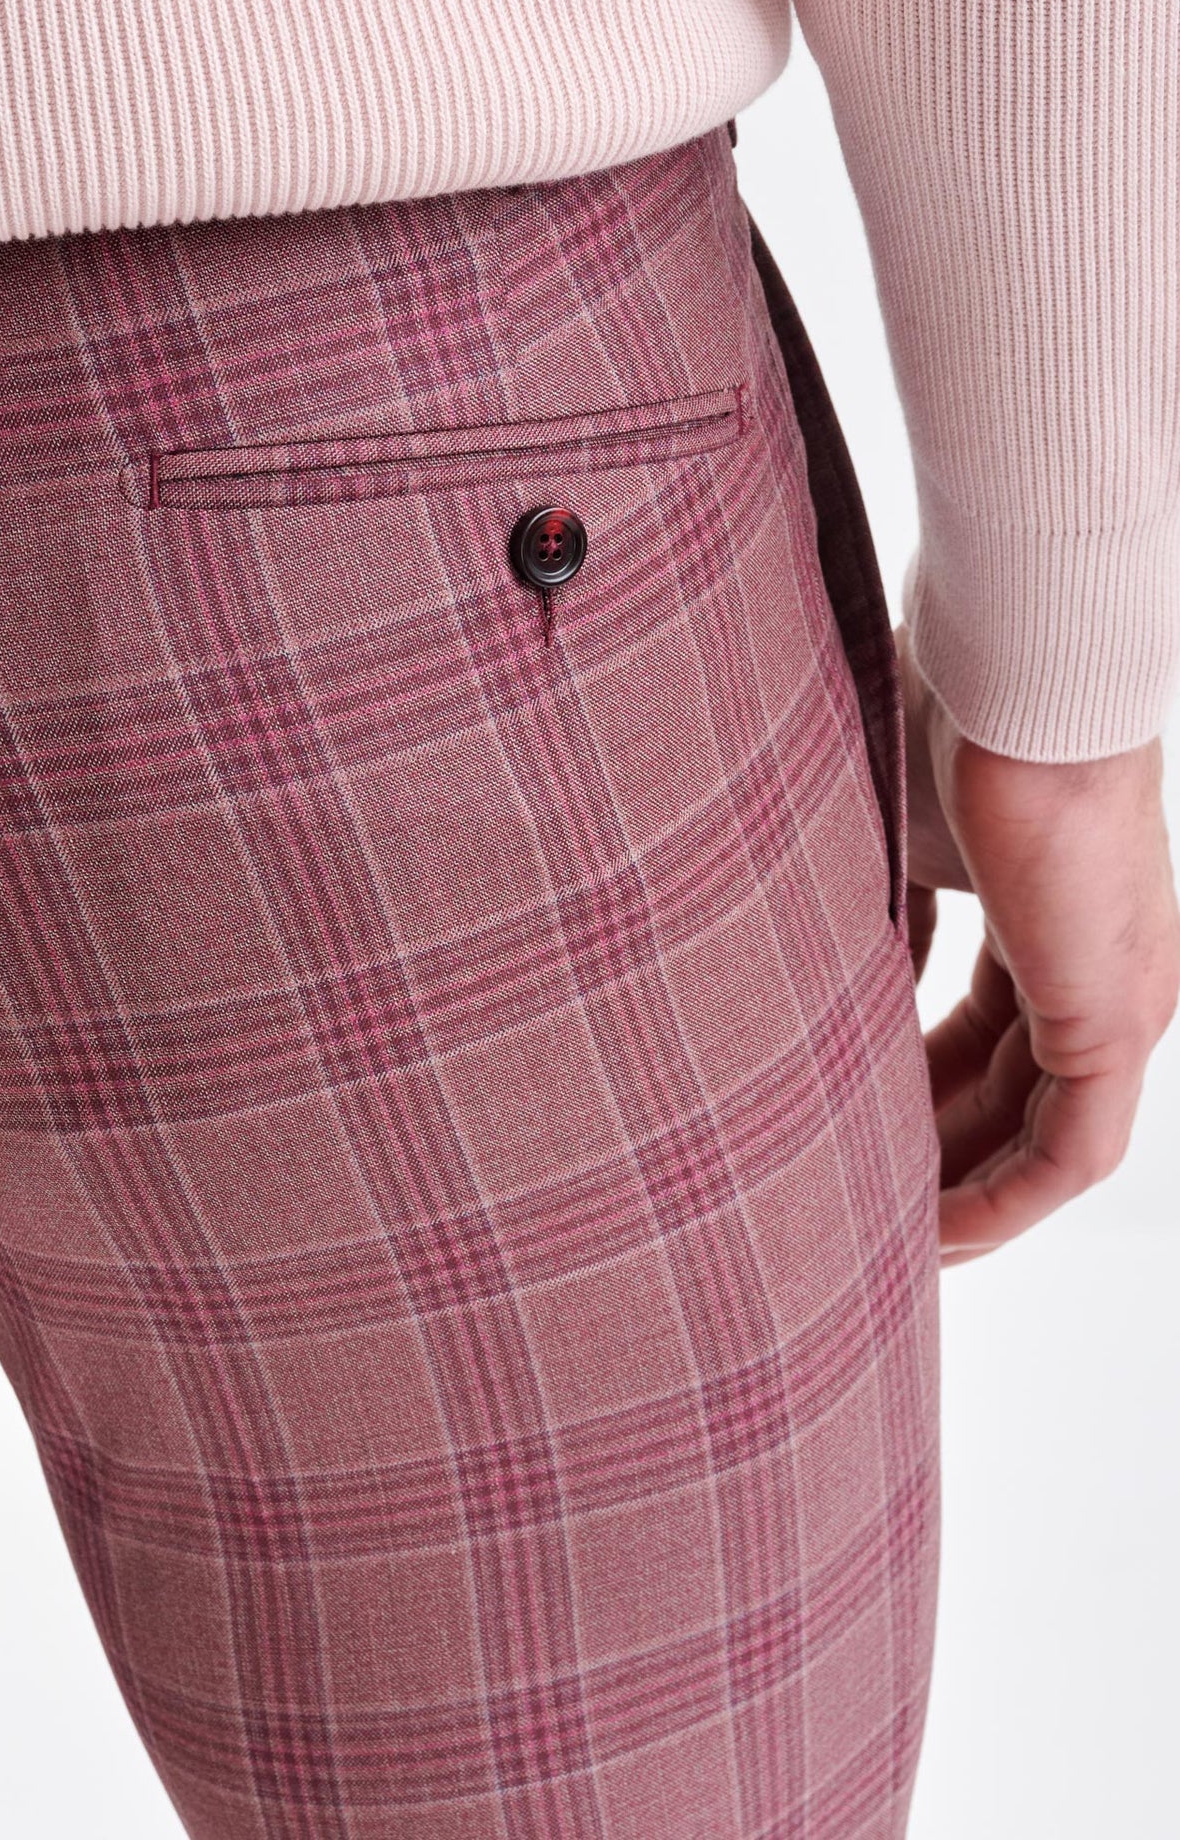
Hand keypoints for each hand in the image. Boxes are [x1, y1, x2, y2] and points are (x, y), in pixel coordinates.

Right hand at [900, 626, 1179, 1263]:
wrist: (1015, 671)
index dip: (915, 1091)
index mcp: (1050, 918)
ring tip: (885, 1239)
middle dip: (929, 1151)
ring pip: (1042, 1136)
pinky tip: (941, 1236)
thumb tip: (793, 947)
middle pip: (1009, 1094)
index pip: (985, 1034)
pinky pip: (1071, 1151)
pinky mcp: (1113, 1016)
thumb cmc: (947, 708)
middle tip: (850, 1197)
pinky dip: (1007, 1200)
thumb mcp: (889, 833)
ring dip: (966, 1193)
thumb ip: (868, 905)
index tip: (844, 1123)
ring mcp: (1117, 994)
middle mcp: (1098, 966)